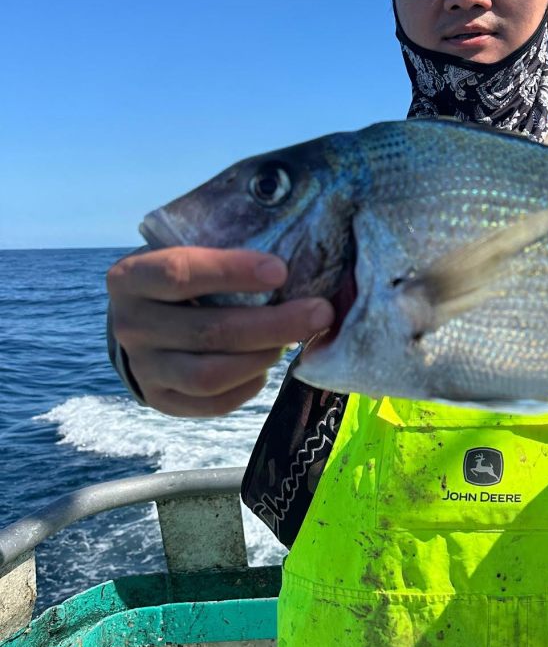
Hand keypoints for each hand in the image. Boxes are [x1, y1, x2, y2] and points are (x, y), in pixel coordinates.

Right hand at [107, 247, 335, 416]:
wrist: (141, 321)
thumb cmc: (181, 277)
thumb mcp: (187, 251)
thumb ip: (226, 243)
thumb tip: (296, 245)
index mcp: (131, 278)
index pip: (179, 274)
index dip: (232, 272)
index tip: (281, 270)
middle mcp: (129, 326)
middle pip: (207, 331)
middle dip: (272, 323)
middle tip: (319, 312)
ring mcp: (143, 368)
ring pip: (210, 374)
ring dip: (262, 356)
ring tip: (294, 340)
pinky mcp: (161, 400)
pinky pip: (212, 402)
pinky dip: (249, 384)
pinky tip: (267, 364)